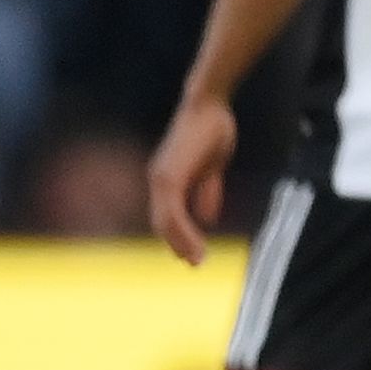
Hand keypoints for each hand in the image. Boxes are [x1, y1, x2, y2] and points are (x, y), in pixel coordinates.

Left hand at [149, 94, 236, 264]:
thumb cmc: (211, 129)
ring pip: (165, 223)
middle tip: (195, 264)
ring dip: (181, 243)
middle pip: (163, 224)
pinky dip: (183, 231)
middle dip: (179, 245)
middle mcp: (158, 181)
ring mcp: (161, 180)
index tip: (193, 254)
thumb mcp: (212, 166)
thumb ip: (207, 192)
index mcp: (167, 179)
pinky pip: (173, 213)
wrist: (207, 105)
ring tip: (197, 260)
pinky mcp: (170, 177)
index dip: (179, 236)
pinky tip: (196, 243)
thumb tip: (207, 218)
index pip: (167, 216)